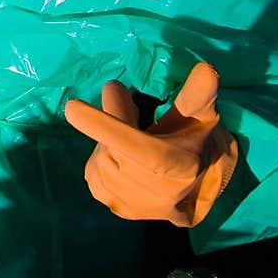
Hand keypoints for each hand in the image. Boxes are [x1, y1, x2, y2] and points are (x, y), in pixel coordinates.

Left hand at [64, 61, 238, 227]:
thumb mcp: (201, 115)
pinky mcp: (117, 209)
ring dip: (109, 142)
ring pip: (100, 158)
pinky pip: (94, 173)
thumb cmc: (194, 141)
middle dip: (116, 120)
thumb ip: (199, 92)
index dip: (107, 125)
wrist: (193, 188)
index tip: (71, 108)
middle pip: (113, 146)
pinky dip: (103, 159)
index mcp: (179, 165)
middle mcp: (156, 192)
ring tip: (132, 139)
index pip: (137, 145)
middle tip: (130, 108)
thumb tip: (206, 68)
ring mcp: (134, 205)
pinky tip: (122, 158)